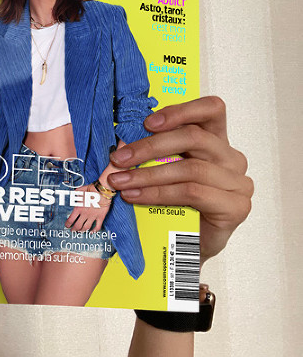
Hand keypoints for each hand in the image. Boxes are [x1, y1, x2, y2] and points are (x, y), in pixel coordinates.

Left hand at [64, 183, 111, 231]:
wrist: (102, 191)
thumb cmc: (91, 189)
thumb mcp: (79, 190)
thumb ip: (74, 194)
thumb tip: (71, 195)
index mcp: (78, 208)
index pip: (71, 219)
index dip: (68, 224)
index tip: (67, 226)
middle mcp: (85, 214)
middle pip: (77, 225)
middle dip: (74, 229)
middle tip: (73, 230)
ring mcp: (93, 216)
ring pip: (86, 227)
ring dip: (82, 230)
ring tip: (80, 231)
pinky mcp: (100, 217)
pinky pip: (97, 226)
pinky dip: (94, 230)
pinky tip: (92, 232)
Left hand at [107, 96, 252, 263]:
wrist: (188, 246)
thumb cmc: (175, 205)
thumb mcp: (164, 171)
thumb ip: (156, 154)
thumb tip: (120, 144)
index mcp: (217, 141)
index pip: (212, 110)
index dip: (181, 110)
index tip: (148, 122)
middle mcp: (232, 158)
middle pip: (194, 138)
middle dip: (150, 146)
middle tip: (118, 158)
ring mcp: (238, 183)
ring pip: (190, 168)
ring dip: (148, 174)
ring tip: (119, 181)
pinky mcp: (236, 207)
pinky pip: (192, 193)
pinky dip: (158, 194)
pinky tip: (134, 197)